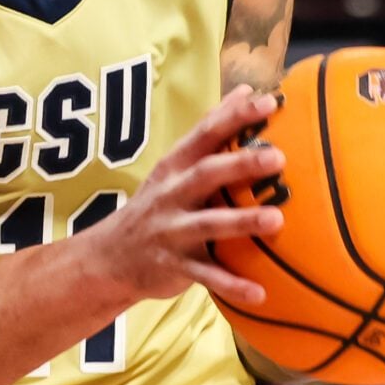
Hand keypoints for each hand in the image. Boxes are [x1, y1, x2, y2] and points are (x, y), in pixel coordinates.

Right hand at [72, 85, 285, 307]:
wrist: (108, 257)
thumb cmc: (158, 206)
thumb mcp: (175, 167)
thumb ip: (211, 134)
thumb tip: (248, 91)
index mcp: (175, 167)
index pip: (204, 134)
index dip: (234, 117)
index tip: (268, 103)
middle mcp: (171, 194)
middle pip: (205, 174)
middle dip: (239, 165)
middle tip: (277, 158)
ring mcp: (170, 230)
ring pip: (207, 224)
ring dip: (241, 222)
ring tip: (276, 221)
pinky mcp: (172, 265)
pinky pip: (205, 277)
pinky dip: (230, 285)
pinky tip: (260, 293)